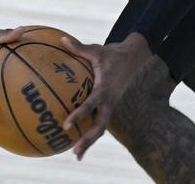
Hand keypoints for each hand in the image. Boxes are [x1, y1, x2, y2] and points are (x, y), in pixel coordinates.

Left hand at [61, 32, 150, 159]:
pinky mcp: (110, 106)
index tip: (66, 125)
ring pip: (101, 127)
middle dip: (88, 140)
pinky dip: (91, 132)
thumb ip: (79, 48)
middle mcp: (109, 100)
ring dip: (90, 141)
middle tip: (74, 152)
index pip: (91, 104)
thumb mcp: (97, 50)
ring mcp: (111, 105)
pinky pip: (100, 121)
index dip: (79, 114)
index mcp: (105, 88)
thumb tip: (61, 40)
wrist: (133, 58)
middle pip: (100, 126)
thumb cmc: (112, 54)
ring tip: (76, 155)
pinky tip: (80, 140)